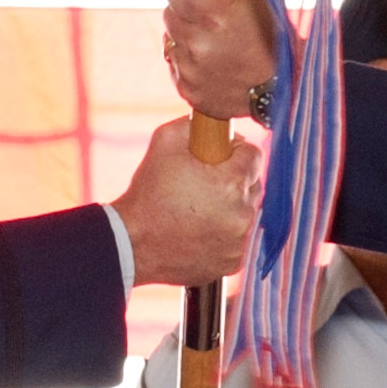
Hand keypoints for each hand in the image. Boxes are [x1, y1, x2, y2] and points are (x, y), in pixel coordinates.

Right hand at [112, 118, 260, 286]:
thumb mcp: (164, 141)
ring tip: (200, 209)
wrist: (131, 242)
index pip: (254, 156)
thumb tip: (214, 125)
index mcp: (230, 183)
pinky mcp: (232, 262)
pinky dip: (224, 235)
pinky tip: (200, 231)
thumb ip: (194, 125)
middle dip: (234, 181)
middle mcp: (241, 214)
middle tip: (205, 184)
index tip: (220, 157)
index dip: (236, 152)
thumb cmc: (148, 192)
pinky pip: (237, 240)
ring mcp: (238, 242)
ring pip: (246, 214)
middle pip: (253, 186)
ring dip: (231, 208)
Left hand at [165, 0, 278, 120]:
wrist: (284, 92)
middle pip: (171, 13)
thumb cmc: (278, 39)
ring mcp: (191, 69)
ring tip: (216, 43)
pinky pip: (176, 67)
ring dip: (188, 37)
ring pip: (172, 39)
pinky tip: (214, 65)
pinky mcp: (187, 90)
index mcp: (215, 15)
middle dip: (188, 12)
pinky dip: (189, 63)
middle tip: (213, 19)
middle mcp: (198, 42)